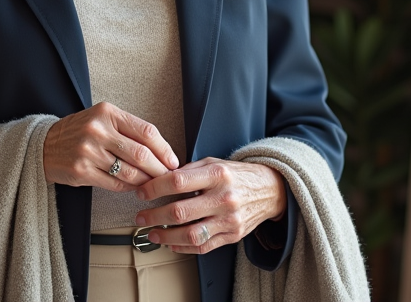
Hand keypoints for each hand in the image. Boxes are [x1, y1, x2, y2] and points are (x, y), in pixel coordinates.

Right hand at [43, 102, 179, 191]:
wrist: (44, 145)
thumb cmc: (80, 131)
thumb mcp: (102, 119)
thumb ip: (128, 130)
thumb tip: (161, 152)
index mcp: (107, 113)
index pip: (147, 132)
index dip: (164, 149)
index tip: (173, 161)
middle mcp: (98, 130)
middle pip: (141, 154)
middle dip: (159, 169)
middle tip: (168, 177)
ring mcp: (89, 151)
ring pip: (130, 171)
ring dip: (146, 181)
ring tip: (153, 184)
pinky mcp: (82, 171)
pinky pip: (115, 183)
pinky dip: (129, 187)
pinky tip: (134, 187)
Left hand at [132, 158, 286, 253]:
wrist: (269, 190)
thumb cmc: (237, 175)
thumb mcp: (214, 162)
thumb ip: (189, 171)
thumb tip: (160, 179)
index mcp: (217, 174)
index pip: (178, 182)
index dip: (155, 188)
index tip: (141, 192)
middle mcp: (224, 198)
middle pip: (180, 212)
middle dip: (154, 216)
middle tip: (141, 217)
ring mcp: (229, 219)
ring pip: (190, 234)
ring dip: (165, 237)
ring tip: (152, 234)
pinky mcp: (233, 235)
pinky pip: (203, 246)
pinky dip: (183, 247)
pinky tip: (172, 243)